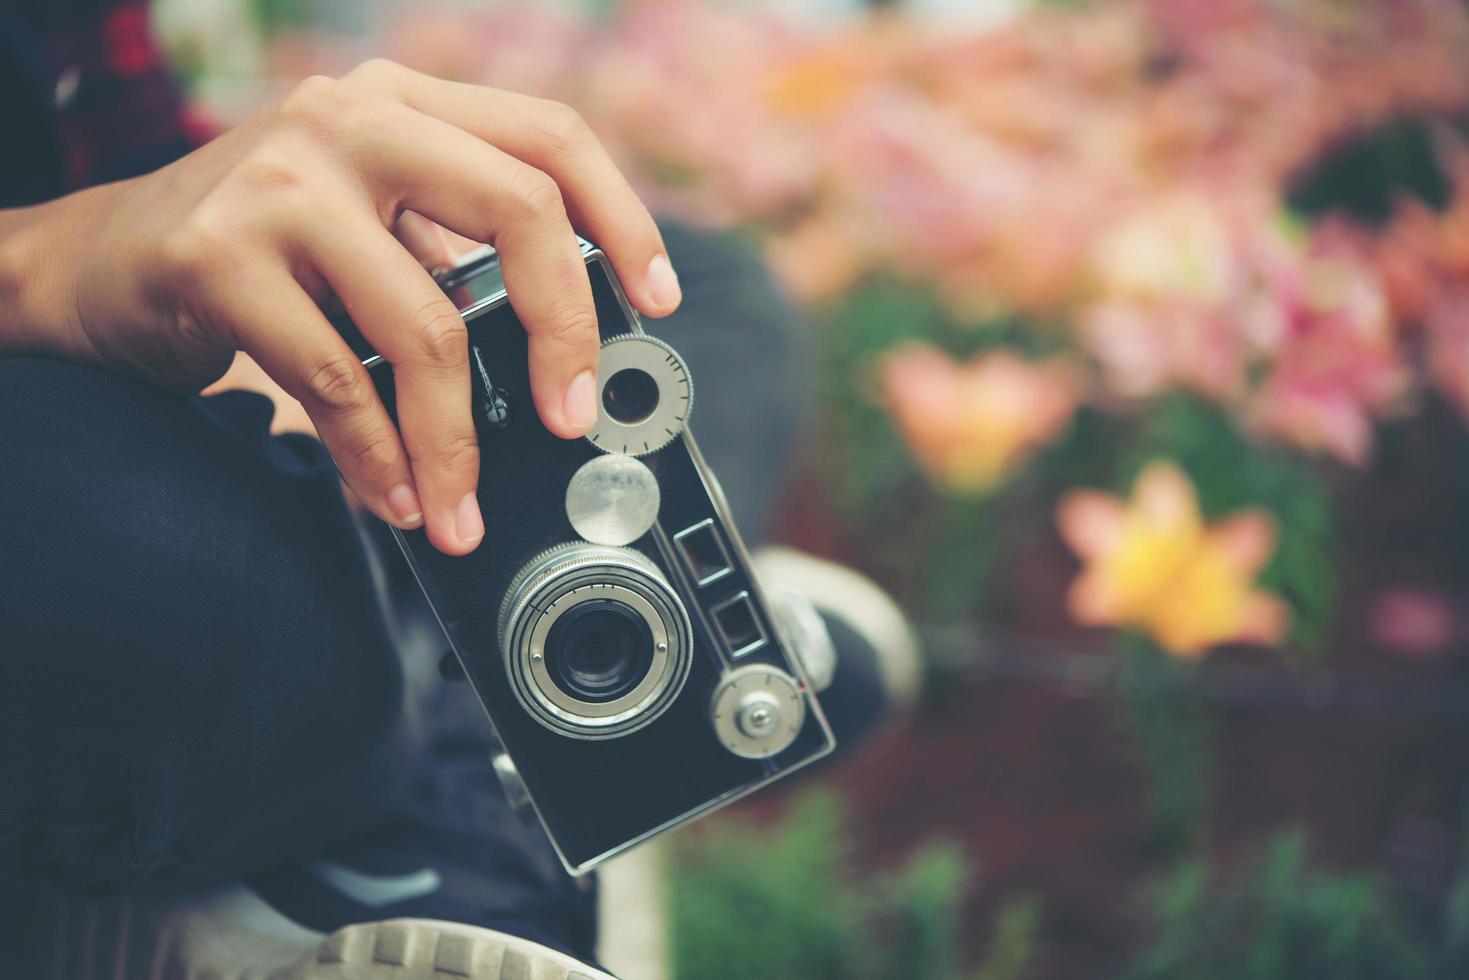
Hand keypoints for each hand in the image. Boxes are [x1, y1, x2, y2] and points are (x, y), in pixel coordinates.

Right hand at [0, 60, 681, 554]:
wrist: (100, 261)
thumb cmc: (260, 252)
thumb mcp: (369, 222)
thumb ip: (451, 252)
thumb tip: (561, 354)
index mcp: (404, 103)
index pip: (551, 136)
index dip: (624, 219)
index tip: (658, 301)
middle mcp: (350, 120)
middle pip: (519, 210)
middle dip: (565, 331)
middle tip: (571, 419)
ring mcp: (281, 180)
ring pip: (426, 326)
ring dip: (454, 441)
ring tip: (458, 505)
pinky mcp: (218, 254)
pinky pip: (335, 381)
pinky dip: (377, 457)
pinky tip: (394, 497)